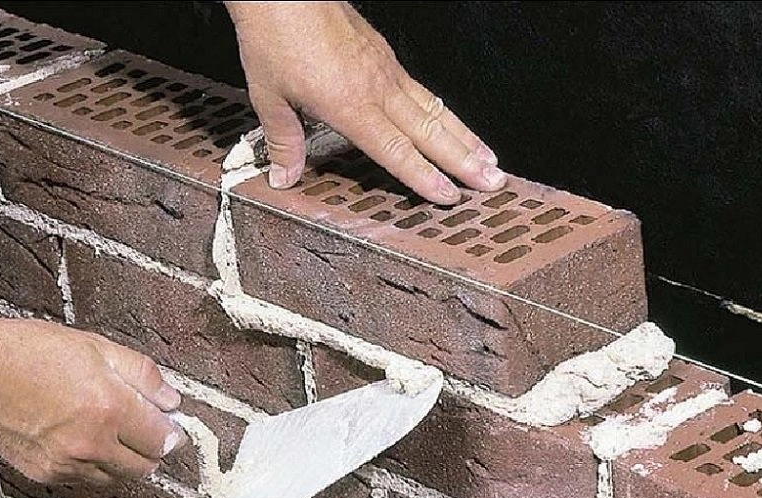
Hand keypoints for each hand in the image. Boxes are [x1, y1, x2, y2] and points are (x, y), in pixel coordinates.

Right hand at [0, 304, 183, 485]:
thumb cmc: (29, 351)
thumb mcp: (98, 347)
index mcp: (109, 408)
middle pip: (144, 467)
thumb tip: (171, 400)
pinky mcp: (44, 474)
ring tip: (113, 431)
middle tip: (147, 429)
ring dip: (124, 461)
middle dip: (152, 449)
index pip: (162, 439)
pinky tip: (86, 439)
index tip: (170, 424)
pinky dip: (95, 467)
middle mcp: (90, 443)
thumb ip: (142, 375)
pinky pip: (86, 481)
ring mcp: (65, 463)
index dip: (171, 431)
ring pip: (116, 479)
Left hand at [225, 1, 505, 203]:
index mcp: (350, 104)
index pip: (396, 151)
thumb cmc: (275, 34)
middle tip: (493, 182)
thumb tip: (284, 177)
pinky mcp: (383, 54)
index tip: (450, 197)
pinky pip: (421, 90)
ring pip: (434, 109)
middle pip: (430, 132)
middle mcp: (376, 87)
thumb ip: (283, 140)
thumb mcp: (268, 95)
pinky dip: (443, 111)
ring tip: (489, 157)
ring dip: (464, 137)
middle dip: (464, 161)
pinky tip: (450, 122)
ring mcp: (384, 68)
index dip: (424, 178)